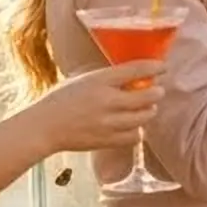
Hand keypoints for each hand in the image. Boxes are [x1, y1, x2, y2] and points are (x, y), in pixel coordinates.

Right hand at [31, 61, 167, 153]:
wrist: (43, 127)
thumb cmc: (60, 100)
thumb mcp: (81, 80)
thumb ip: (106, 78)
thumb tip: (133, 74)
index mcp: (98, 81)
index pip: (135, 70)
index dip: (154, 67)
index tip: (163, 67)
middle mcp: (107, 101)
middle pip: (148, 96)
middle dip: (157, 92)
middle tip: (157, 91)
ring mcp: (109, 122)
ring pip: (145, 116)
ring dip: (149, 111)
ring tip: (145, 108)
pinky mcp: (108, 140)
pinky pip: (136, 136)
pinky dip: (137, 130)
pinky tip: (131, 125)